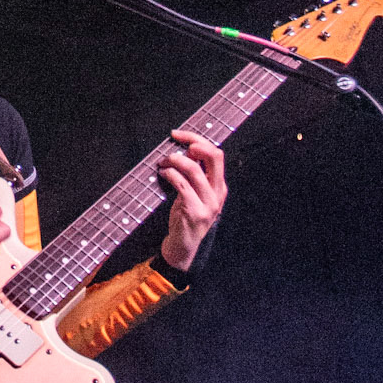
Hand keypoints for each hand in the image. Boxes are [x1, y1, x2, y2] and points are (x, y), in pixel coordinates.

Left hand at [159, 131, 226, 270]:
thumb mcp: (193, 194)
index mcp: (220, 186)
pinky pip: (182, 185)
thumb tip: (182, 152)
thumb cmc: (185, 219)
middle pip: (214, 156)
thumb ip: (193, 176)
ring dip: (176, 161)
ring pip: (195, 170)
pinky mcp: (195, 211)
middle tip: (175, 141)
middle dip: (194, 143)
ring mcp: (208, 203)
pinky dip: (171, 175)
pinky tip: (162, 173)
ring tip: (164, 161)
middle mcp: (218, 193)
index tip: (179, 134)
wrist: (183, 248)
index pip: (216, 154)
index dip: (197, 140)